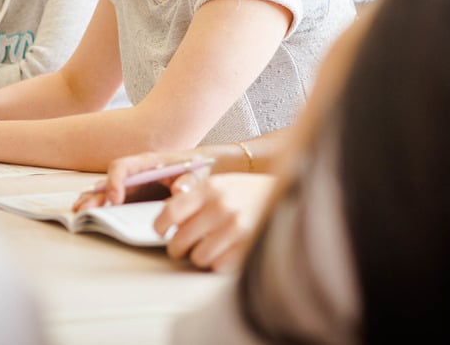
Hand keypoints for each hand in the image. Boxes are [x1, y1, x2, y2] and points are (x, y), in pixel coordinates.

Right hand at [73, 149, 202, 210]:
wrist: (201, 170)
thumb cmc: (197, 169)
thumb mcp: (197, 173)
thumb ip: (190, 180)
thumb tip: (180, 190)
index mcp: (147, 163)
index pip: (122, 167)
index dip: (115, 182)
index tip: (115, 200)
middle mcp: (135, 173)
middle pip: (108, 180)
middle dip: (96, 195)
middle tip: (86, 210)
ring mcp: (132, 185)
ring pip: (106, 190)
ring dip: (92, 200)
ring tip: (79, 211)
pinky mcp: (134, 197)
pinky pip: (111, 200)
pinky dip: (99, 206)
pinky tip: (88, 213)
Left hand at [156, 173, 276, 271]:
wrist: (290, 195)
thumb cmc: (249, 193)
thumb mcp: (221, 183)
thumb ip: (193, 195)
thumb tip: (167, 213)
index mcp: (211, 188)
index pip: (171, 212)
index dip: (159, 226)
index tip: (160, 231)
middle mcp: (222, 207)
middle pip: (180, 240)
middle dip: (177, 247)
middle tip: (181, 246)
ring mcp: (236, 229)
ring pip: (198, 257)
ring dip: (199, 256)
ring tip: (208, 247)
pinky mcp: (250, 247)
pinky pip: (219, 266)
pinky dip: (219, 263)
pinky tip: (225, 252)